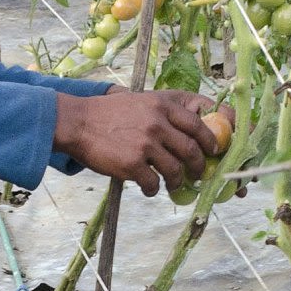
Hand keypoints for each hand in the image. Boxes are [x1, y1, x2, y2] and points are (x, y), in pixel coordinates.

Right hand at [54, 88, 230, 196]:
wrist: (77, 123)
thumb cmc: (109, 113)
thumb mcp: (141, 101)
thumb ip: (166, 112)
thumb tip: (193, 132)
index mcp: (163, 104)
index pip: (199, 123)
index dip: (212, 140)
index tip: (214, 151)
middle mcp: (157, 122)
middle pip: (192, 150)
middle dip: (198, 166)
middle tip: (197, 173)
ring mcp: (145, 144)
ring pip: (176, 170)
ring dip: (177, 181)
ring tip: (172, 184)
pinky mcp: (132, 164)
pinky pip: (153, 183)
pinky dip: (154, 190)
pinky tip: (148, 188)